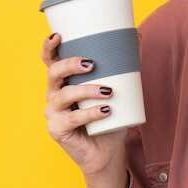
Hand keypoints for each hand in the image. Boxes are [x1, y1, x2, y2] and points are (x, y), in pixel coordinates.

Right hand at [41, 33, 126, 187]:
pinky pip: (72, 119)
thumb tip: (138, 39)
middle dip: (70, 64)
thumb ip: (123, 68)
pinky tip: (105, 111)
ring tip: (108, 91)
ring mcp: (53, 113)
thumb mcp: (117, 91)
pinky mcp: (57, 130)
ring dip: (87, 90)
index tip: (58, 36)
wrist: (107, 152)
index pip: (50, 61)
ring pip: (65, 95)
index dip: (48, 47)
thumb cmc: (109, 119)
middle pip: (53, 73)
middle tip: (92, 64)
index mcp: (63, 82)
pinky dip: (90, 113)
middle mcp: (53, 95)